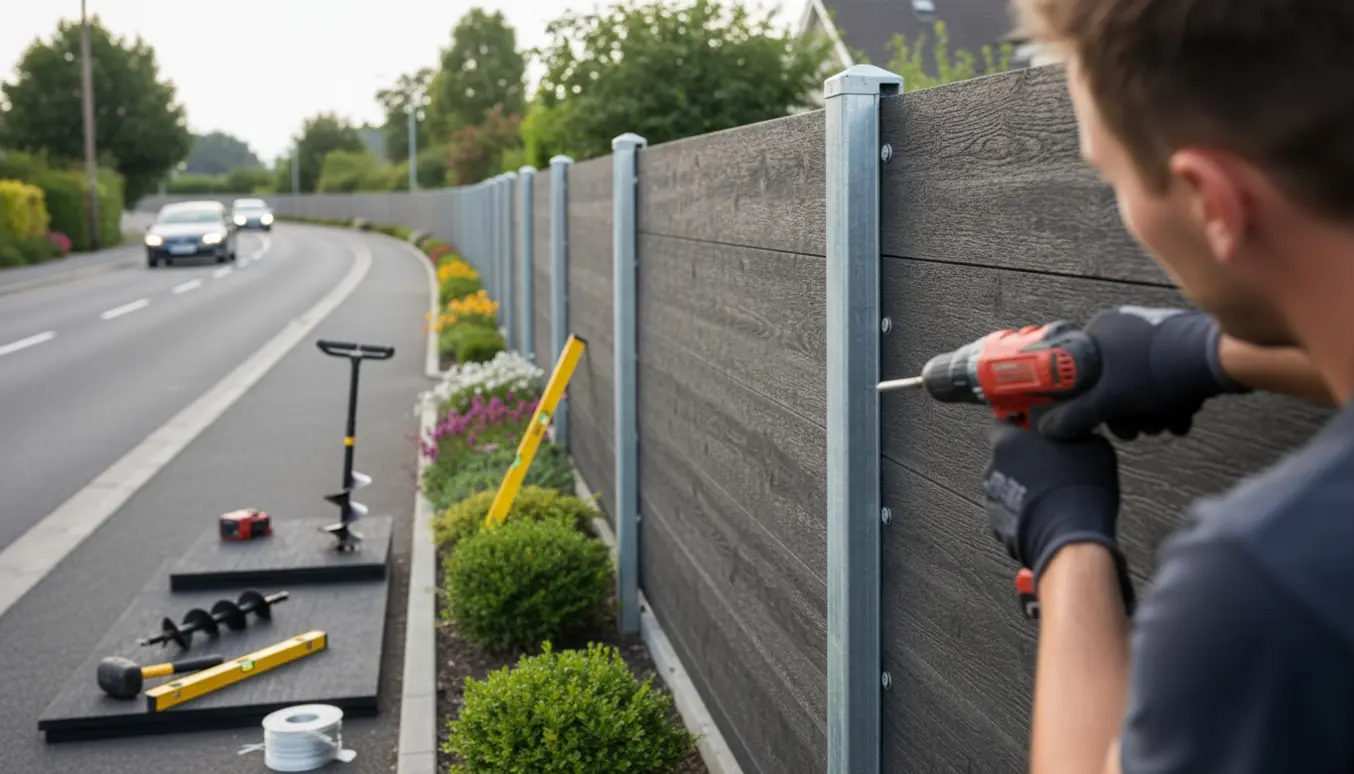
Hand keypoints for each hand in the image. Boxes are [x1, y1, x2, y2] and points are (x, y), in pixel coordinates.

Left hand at [982, 422, 1133, 609]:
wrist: (1071, 538)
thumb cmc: (1079, 490)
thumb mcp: (1092, 445)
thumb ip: (1072, 432)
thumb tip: (1076, 432)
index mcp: (1007, 442)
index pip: (1001, 422)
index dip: (1020, 424)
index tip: (1034, 428)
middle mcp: (992, 469)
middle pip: (1005, 456)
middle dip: (1025, 458)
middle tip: (1051, 463)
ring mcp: (993, 500)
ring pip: (1007, 485)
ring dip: (1024, 486)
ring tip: (1053, 493)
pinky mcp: (999, 527)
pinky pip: (1011, 512)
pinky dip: (1024, 512)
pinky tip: (1047, 513)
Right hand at [1037, 306, 1247, 440]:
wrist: (1217, 359)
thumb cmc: (1156, 372)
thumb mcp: (1108, 401)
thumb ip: (1076, 417)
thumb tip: (1049, 429)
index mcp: (1100, 331)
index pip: (1079, 372)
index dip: (1087, 403)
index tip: (1099, 422)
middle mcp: (1125, 328)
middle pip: (1113, 383)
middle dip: (1127, 414)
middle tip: (1136, 430)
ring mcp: (1154, 336)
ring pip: (1141, 386)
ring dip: (1152, 412)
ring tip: (1164, 424)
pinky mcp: (1180, 347)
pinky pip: (1165, 380)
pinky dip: (1171, 401)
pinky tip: (1180, 417)